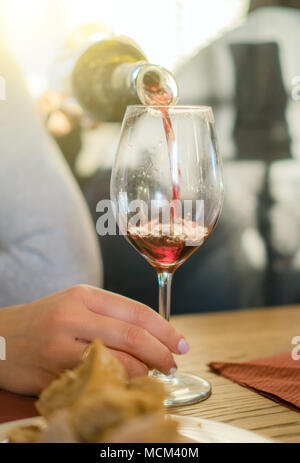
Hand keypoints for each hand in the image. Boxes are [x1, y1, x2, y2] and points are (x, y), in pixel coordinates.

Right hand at [0, 285, 188, 394]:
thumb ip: (110, 315)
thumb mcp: (75, 305)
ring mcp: (63, 342)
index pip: (136, 311)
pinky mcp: (54, 369)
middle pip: (133, 334)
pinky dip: (120, 381)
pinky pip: (99, 377)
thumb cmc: (43, 321)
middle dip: (161, 352)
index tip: (181, 343)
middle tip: (172, 364)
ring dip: (144, 370)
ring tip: (153, 374)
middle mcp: (75, 314)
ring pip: (119, 359)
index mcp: (84, 294)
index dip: (165, 330)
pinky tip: (127, 382)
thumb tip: (151, 336)